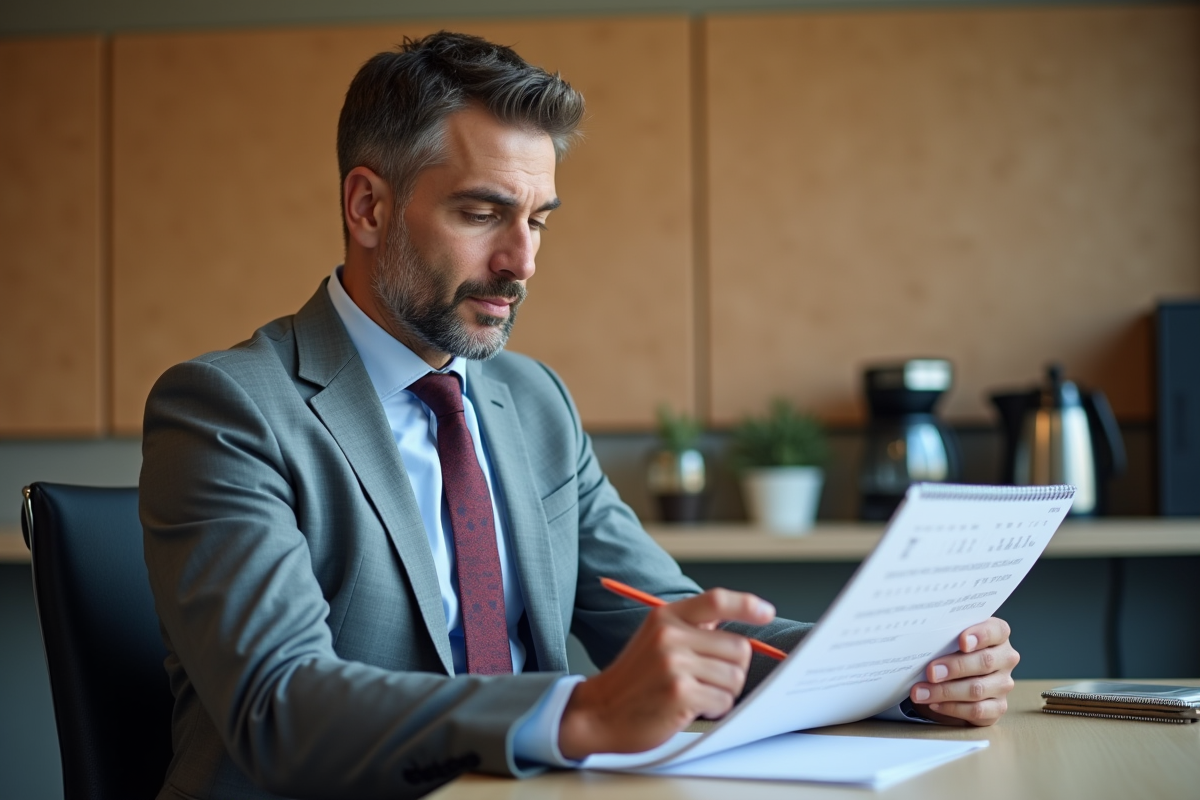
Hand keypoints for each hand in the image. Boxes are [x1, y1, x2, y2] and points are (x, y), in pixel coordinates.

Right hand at [558, 588, 775, 759]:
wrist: (599, 712)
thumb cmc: (635, 679)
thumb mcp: (657, 639)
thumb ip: (693, 629)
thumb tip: (740, 628)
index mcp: (666, 617)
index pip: (716, 601)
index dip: (746, 605)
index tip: (766, 612)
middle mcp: (670, 635)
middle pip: (739, 647)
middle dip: (733, 669)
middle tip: (709, 680)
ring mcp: (674, 664)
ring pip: (734, 678)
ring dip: (723, 693)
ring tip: (696, 695)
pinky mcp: (680, 694)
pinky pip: (723, 701)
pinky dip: (715, 710)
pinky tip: (692, 709)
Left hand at [910, 617, 1018, 725]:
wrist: (958, 678)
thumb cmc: (953, 650)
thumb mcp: (951, 639)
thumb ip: (946, 637)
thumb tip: (921, 641)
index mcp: (998, 635)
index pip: (997, 631)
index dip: (981, 635)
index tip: (962, 641)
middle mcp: (1005, 658)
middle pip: (985, 662)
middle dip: (955, 667)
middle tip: (931, 671)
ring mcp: (1003, 684)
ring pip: (977, 689)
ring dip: (945, 691)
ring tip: (920, 692)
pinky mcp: (998, 707)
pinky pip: (976, 710)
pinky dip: (951, 708)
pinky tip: (934, 703)